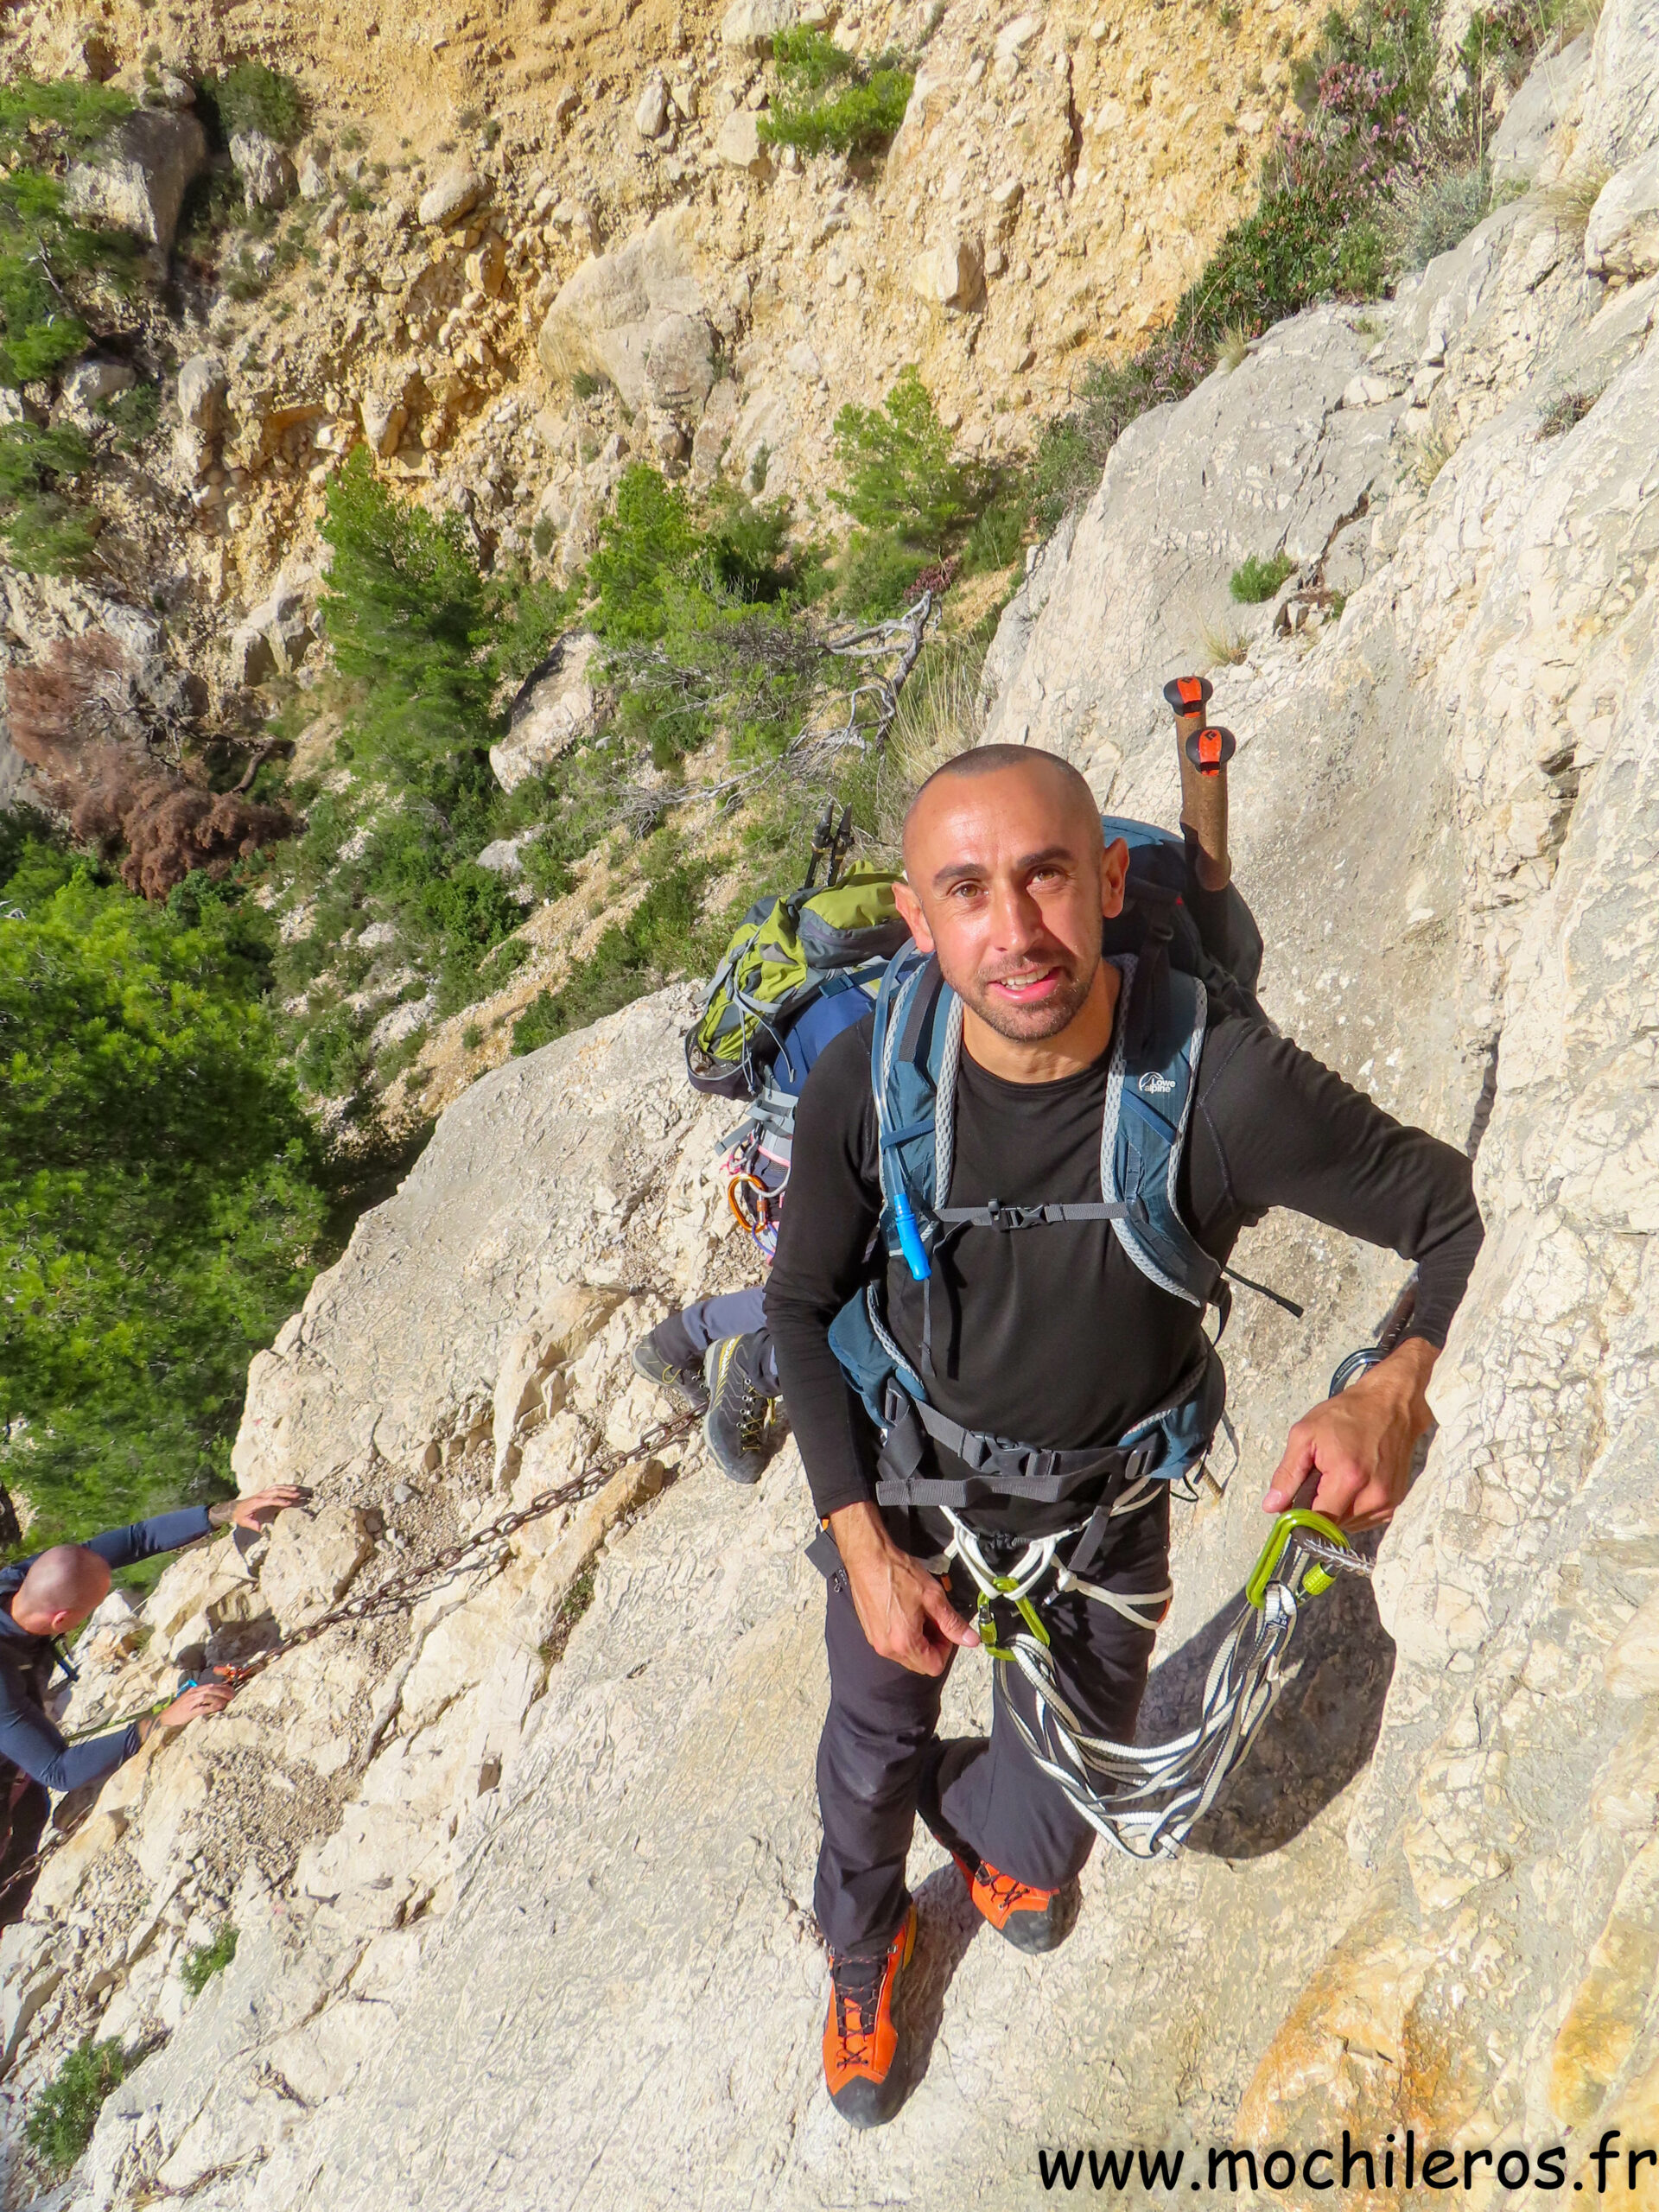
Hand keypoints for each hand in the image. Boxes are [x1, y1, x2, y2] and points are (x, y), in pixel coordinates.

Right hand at [141, 1682, 237, 1739]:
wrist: (166, 1717)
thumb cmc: (180, 1709)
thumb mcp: (191, 1700)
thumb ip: (202, 1697)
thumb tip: (217, 1696)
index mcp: (194, 1690)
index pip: (211, 1685)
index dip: (222, 1687)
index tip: (231, 1690)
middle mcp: (192, 1694)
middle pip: (210, 1689)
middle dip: (223, 1691)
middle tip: (232, 1695)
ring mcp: (190, 1702)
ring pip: (207, 1696)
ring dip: (219, 1697)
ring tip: (227, 1701)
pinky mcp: (189, 1711)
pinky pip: (202, 1707)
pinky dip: (212, 1707)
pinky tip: (219, 1707)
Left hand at [210, 1485, 306, 1530]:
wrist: (236, 1508)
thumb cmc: (241, 1516)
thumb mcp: (244, 1522)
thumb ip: (252, 1524)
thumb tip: (260, 1528)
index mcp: (257, 1502)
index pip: (270, 1500)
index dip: (279, 1501)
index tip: (289, 1504)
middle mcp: (262, 1495)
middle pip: (277, 1491)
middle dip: (289, 1493)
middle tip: (300, 1495)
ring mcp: (265, 1492)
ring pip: (279, 1488)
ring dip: (291, 1488)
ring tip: (302, 1491)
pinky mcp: (268, 1493)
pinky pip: (279, 1488)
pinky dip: (288, 1488)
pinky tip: (297, 1489)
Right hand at [828, 1501, 979, 1676]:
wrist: (868, 1558)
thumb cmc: (897, 1573)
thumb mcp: (933, 1597)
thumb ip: (953, 1622)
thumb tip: (970, 1639)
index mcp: (905, 1642)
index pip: (935, 1666)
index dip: (946, 1648)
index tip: (946, 1629)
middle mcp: (888, 1648)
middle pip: (920, 1663)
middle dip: (932, 1645)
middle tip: (934, 1619)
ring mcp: (876, 1641)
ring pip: (906, 1654)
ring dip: (918, 1639)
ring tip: (919, 1612)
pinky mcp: (870, 1631)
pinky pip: (892, 1644)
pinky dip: (903, 1634)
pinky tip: (905, 1611)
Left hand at [1262, 1338, 1437, 1530]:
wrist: (1389, 1405)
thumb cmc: (1346, 1414)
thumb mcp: (1305, 1435)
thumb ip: (1287, 1474)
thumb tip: (1271, 1506)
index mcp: (1348, 1479)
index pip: (1318, 1522)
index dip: (1301, 1517)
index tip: (1294, 1504)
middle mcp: (1373, 1496)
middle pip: (1333, 1525)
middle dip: (1319, 1508)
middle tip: (1318, 1479)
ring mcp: (1388, 1502)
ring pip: (1349, 1525)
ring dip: (1337, 1509)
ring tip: (1337, 1476)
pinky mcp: (1396, 1503)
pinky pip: (1366, 1519)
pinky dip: (1353, 1507)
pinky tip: (1352, 1483)